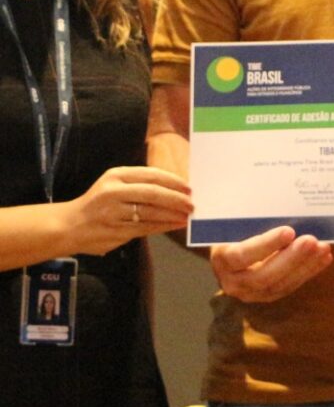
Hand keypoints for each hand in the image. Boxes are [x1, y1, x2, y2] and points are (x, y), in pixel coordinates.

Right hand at [60, 165, 192, 255]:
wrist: (68, 226)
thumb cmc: (98, 203)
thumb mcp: (114, 185)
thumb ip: (139, 184)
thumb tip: (175, 188)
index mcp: (116, 175)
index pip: (151, 175)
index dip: (173, 181)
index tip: (188, 187)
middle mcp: (113, 191)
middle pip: (153, 193)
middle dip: (176, 198)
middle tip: (192, 203)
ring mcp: (113, 212)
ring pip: (151, 212)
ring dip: (173, 214)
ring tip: (187, 215)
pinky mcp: (115, 231)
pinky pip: (145, 228)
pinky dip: (163, 226)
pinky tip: (175, 224)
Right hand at [209, 226, 332, 302]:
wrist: (227, 250)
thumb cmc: (234, 229)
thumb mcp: (237, 223)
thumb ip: (253, 218)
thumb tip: (283, 199)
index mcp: (222, 259)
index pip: (243, 255)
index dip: (266, 244)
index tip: (289, 231)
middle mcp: (233, 281)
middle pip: (264, 275)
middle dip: (291, 258)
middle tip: (312, 241)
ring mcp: (250, 293)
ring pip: (280, 284)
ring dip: (305, 266)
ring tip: (323, 248)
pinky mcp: (267, 296)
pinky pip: (290, 286)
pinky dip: (309, 271)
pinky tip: (323, 258)